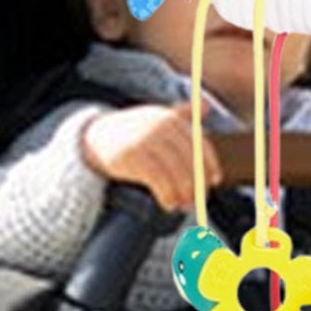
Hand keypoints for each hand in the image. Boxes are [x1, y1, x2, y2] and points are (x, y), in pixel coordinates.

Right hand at [80, 100, 222, 211]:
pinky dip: (167, 196)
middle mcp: (160, 127)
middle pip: (190, 161)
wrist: (96, 136)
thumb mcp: (157, 118)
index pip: (199, 143)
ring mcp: (146, 140)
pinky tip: (169, 205)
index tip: (214, 181)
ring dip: (184, 194)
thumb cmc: (133, 130)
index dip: (210, 164)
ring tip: (183, 205)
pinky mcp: (132, 156)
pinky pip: (158, 180)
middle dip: (197, 183)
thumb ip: (182, 114)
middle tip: (198, 200)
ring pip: (176, 172)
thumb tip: (205, 105)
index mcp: (171, 118)